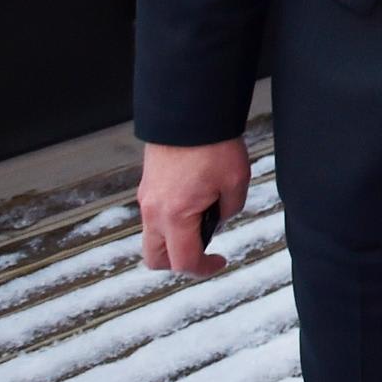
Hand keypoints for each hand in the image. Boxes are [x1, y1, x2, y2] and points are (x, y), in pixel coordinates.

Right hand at [137, 139, 250, 275]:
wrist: (190, 112)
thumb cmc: (213, 145)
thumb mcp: (235, 182)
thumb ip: (229, 211)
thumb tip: (218, 220)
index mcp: (174, 216)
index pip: (183, 261)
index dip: (204, 269)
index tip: (220, 262)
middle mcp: (153, 211)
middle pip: (156, 258)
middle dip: (180, 261)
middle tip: (205, 249)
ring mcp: (147, 198)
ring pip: (153, 237)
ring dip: (174, 240)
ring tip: (203, 220)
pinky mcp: (148, 185)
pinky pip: (154, 217)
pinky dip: (170, 222)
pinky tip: (194, 203)